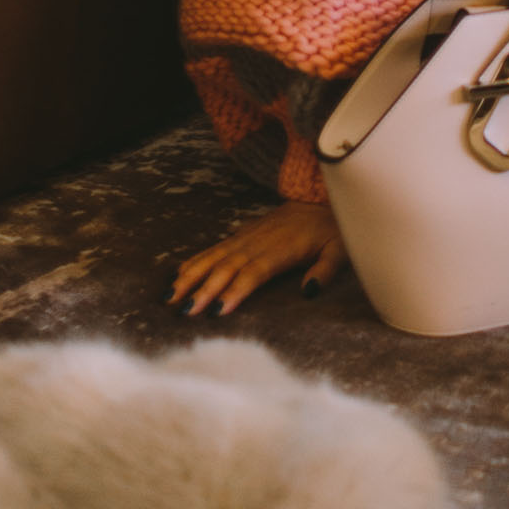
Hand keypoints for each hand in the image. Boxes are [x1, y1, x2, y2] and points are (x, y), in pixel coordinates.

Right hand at [170, 199, 346, 316]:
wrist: (318, 197)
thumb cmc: (330, 229)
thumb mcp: (338, 248)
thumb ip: (325, 270)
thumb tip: (310, 291)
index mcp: (281, 250)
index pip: (253, 273)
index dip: (234, 291)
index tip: (215, 310)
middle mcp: (258, 242)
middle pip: (226, 267)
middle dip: (203, 289)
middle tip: (182, 310)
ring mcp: (246, 237)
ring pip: (214, 257)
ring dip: (191, 276)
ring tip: (170, 297)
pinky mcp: (241, 234)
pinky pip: (214, 249)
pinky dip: (195, 261)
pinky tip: (178, 275)